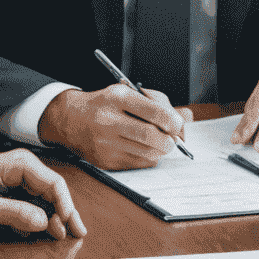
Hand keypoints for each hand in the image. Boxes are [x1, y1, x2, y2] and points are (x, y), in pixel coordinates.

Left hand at [0, 150, 85, 237]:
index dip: (65, 205)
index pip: (53, 183)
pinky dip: (39, 221)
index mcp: (17, 165)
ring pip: (45, 201)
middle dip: (65, 213)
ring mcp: (17, 183)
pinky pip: (32, 207)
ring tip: (62, 236)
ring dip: (54, 218)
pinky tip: (43, 234)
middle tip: (77, 234)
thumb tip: (43, 222)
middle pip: (53, 192)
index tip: (68, 225)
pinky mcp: (10, 196)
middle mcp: (21, 170)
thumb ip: (13, 213)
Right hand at [40, 84, 191, 169]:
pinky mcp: (105, 161)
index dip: (173, 121)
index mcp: (117, 98)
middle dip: (170, 140)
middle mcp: (109, 120)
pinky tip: (142, 148)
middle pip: (152, 136)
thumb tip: (187, 117)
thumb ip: (160, 105)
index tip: (177, 124)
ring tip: (156, 141)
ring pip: (149, 153)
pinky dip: (148, 157)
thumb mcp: (129, 94)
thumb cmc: (106, 105)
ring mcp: (106, 143)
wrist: (71, 120)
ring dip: (160, 149)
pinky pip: (139, 164)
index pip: (154, 112)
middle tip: (172, 138)